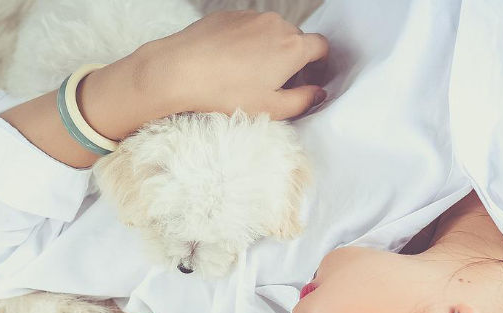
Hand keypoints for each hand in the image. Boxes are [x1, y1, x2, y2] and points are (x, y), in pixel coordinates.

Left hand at [138, 10, 329, 120]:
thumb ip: (303, 101)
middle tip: (276, 83)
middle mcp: (276, 25)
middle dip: (293, 58)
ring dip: (269, 49)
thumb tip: (318, 93)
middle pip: (296, 38)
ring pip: (271, 31)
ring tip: (249, 75)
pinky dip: (247, 42)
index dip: (319, 64)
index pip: (321, 47)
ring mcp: (252, 16)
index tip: (309, 79)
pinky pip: (248, 27)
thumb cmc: (226, 93)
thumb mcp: (271, 108)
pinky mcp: (230, 15)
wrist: (180, 70)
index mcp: (292, 47)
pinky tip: (230, 63)